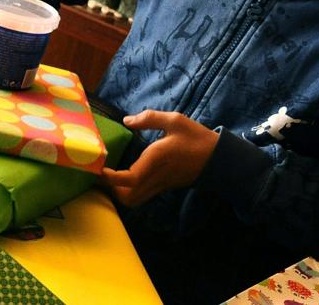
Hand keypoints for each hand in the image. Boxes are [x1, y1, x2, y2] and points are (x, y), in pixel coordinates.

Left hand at [101, 110, 217, 207]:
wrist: (220, 159)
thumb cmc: (197, 138)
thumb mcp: (175, 120)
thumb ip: (149, 118)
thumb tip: (126, 120)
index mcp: (156, 160)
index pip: (129, 179)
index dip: (110, 178)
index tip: (98, 169)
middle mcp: (156, 176)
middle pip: (128, 197)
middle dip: (111, 189)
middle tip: (100, 172)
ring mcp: (160, 184)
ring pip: (134, 200)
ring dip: (119, 192)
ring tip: (109, 175)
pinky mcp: (164, 186)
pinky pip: (142, 195)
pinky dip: (129, 190)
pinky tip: (123, 176)